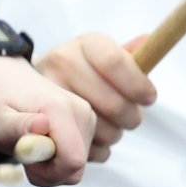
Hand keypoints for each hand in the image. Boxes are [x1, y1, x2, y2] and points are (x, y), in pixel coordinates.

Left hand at [0, 52, 95, 186]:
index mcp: (61, 108)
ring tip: (29, 146)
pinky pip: (76, 158)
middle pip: (76, 168)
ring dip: (51, 167)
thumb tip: (42, 125)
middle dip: (48, 173)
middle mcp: (81, 112)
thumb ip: (17, 127)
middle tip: (22, 153)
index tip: (25, 160)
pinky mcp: (86, 124)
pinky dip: (57, 160)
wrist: (0, 80)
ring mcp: (87, 118)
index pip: (72, 162)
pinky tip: (41, 144)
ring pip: (76, 167)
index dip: (48, 172)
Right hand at [34, 32, 155, 162]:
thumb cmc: (84, 71)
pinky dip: (98, 148)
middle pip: (113, 103)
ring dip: (115, 133)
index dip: (138, 85)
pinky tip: (95, 136)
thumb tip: (149, 38)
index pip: (115, 62)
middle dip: (131, 117)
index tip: (149, 98)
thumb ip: (128, 54)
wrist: (35, 85)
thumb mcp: (104, 56)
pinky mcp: (45, 124)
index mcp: (83, 45)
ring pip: (102, 129)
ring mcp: (49, 94)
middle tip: (131, 117)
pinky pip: (87, 147)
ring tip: (110, 125)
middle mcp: (61, 64)